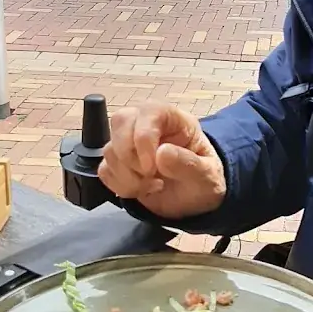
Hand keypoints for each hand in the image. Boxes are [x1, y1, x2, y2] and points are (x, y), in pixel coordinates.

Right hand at [98, 104, 225, 219]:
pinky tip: (140, 190)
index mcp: (173, 119)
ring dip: (127, 176)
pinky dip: (119, 185)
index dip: (144, 138)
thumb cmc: (205, 180)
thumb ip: (189, 164)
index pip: (149, 111)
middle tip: (151, 176)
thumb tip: (162, 153)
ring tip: (152, 185)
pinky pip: (104, 170)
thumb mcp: (208, 175)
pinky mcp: (119, 164)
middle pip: (120, 121)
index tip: (152, 167)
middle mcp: (147, 124)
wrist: (197, 199)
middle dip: (131, 156)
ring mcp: (130, 143)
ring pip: (109, 149)